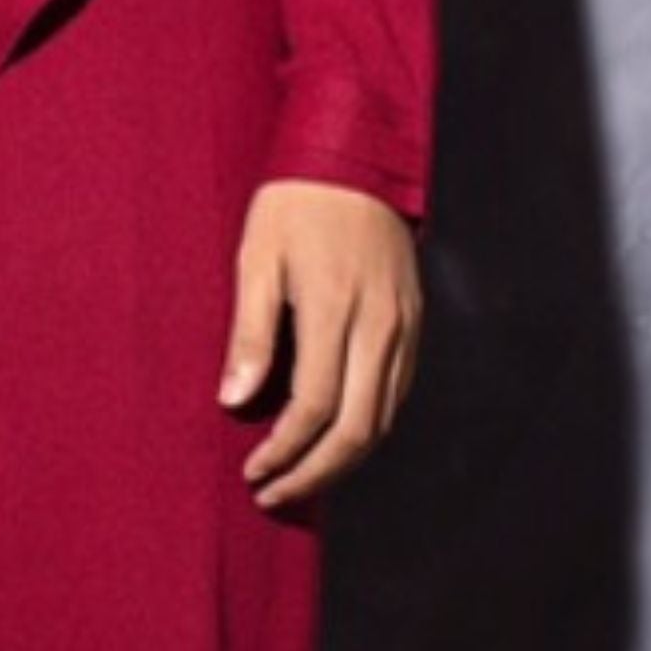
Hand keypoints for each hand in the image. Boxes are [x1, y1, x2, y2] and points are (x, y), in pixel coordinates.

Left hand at [218, 181, 422, 507]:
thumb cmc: (295, 204)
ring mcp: (405, 328)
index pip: (314, 407)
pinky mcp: (415, 325)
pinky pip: (396, 395)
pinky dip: (367, 429)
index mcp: (336, 309)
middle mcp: (380, 326)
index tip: (253, 470)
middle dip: (315, 473)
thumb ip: (250, 335)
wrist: (359, 157)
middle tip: (275, 493)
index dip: (283, 451)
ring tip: (301, 478)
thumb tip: (235, 401)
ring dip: (343, 461)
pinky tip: (334, 440)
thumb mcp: (257, 259)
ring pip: (384, 420)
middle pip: (357, 430)